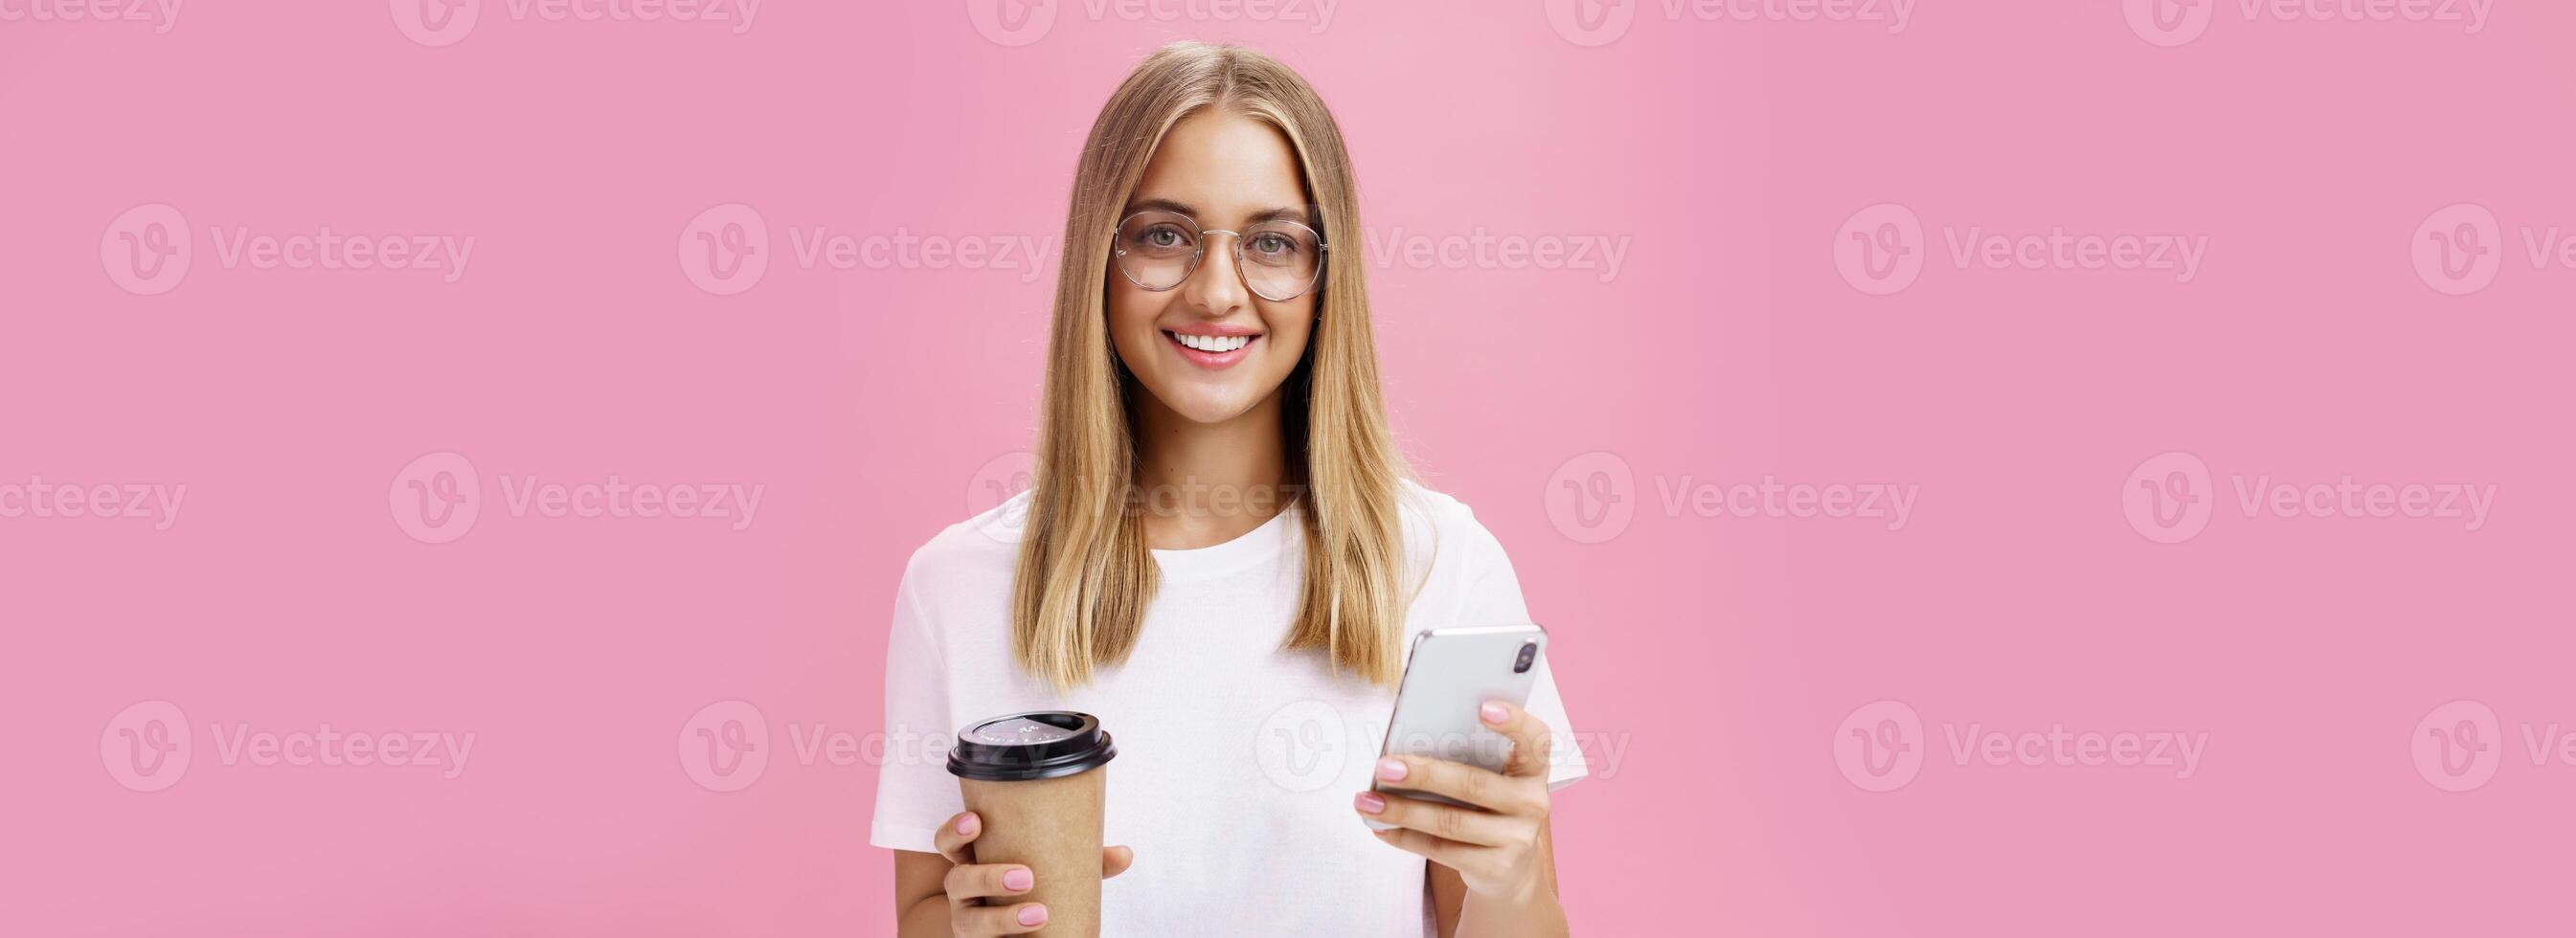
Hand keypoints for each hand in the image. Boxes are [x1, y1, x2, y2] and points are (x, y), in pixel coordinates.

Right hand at [931, 810, 1134, 935]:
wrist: (1000, 927)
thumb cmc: (1025, 881)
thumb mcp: (1046, 865)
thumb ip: (1081, 858)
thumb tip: (1126, 855)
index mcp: (972, 859)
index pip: (948, 842)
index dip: (955, 831)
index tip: (976, 821)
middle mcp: (962, 890)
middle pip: (958, 881)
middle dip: (988, 876)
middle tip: (1026, 876)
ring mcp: (968, 921)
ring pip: (969, 923)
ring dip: (1003, 919)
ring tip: (1039, 915)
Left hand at [1354, 700, 1555, 901]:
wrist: (1510, 869)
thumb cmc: (1488, 807)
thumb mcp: (1490, 779)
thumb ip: (1466, 759)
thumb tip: (1405, 749)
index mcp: (1533, 768)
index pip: (1534, 738)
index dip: (1513, 721)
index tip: (1482, 707)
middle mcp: (1533, 801)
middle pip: (1473, 784)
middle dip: (1422, 775)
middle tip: (1383, 767)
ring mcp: (1518, 838)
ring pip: (1451, 821)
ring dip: (1402, 810)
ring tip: (1366, 802)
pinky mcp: (1497, 868)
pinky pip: (1442, 850)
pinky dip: (1405, 837)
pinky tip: (1381, 827)